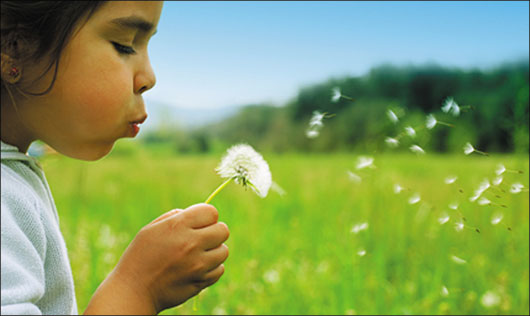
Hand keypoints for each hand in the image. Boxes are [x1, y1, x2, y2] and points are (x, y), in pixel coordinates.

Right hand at [84, 203, 228, 314]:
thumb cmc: (140, 256)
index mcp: (178, 226)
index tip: (199, 223)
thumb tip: (197, 214)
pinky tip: (197, 268)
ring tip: (198, 255)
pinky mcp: (201, 281)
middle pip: (223, 230)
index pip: (211, 212)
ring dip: (214, 251)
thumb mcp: (151, 229)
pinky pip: (219, 270)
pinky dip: (212, 268)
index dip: (207, 216)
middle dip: (214, 232)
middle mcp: (191, 243)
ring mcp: (198, 264)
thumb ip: (176, 217)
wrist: (133, 290)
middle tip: (202, 238)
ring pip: (224, 251)